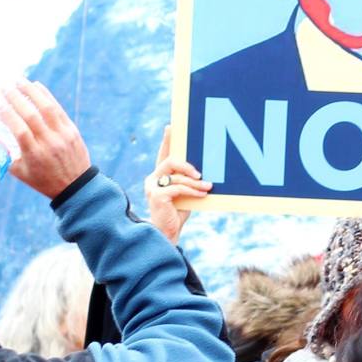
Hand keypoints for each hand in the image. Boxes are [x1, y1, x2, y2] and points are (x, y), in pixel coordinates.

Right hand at [0, 80, 91, 198]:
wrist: (76, 186)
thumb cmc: (44, 180)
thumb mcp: (21, 173)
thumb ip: (7, 155)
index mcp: (34, 155)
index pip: (19, 130)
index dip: (7, 116)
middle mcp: (49, 142)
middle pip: (31, 115)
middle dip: (16, 98)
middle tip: (4, 87)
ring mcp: (62, 134)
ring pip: (46, 108)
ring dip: (31, 91)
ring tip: (19, 81)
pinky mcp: (72, 129)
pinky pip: (58, 109)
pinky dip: (46, 96)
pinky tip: (37, 86)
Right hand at [144, 126, 212, 242]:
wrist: (167, 234)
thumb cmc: (177, 213)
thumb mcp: (185, 194)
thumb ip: (188, 181)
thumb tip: (204, 171)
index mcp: (159, 176)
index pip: (163, 155)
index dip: (167, 141)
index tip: (171, 127)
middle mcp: (153, 179)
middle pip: (170, 161)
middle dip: (187, 165)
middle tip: (201, 173)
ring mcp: (152, 186)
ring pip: (177, 176)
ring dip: (195, 182)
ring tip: (208, 186)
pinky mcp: (156, 195)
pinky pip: (178, 188)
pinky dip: (193, 190)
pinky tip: (202, 194)